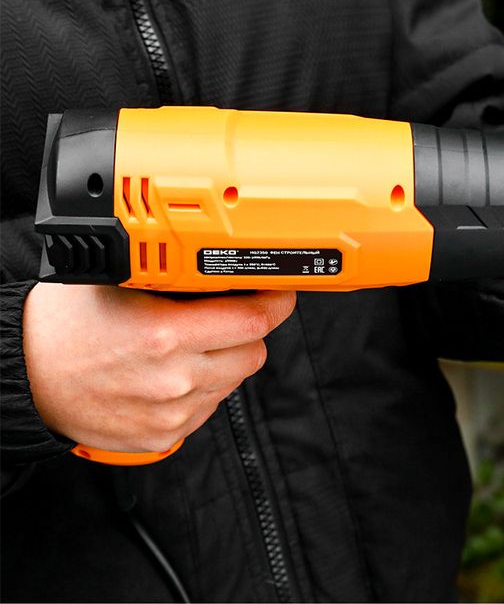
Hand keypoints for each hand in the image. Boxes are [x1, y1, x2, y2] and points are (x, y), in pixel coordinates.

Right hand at [22, 284, 294, 451]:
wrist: (25, 376)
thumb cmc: (67, 325)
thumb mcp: (120, 281)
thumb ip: (178, 276)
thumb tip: (227, 266)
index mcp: (166, 334)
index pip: (254, 320)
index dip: (275, 301)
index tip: (279, 291)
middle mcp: (174, 378)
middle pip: (255, 350)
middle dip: (250, 328)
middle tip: (228, 313)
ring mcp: (171, 413)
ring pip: (236, 378)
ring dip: (228, 357)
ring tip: (191, 342)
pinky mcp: (165, 436)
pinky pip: (212, 404)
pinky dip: (206, 385)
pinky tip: (175, 369)